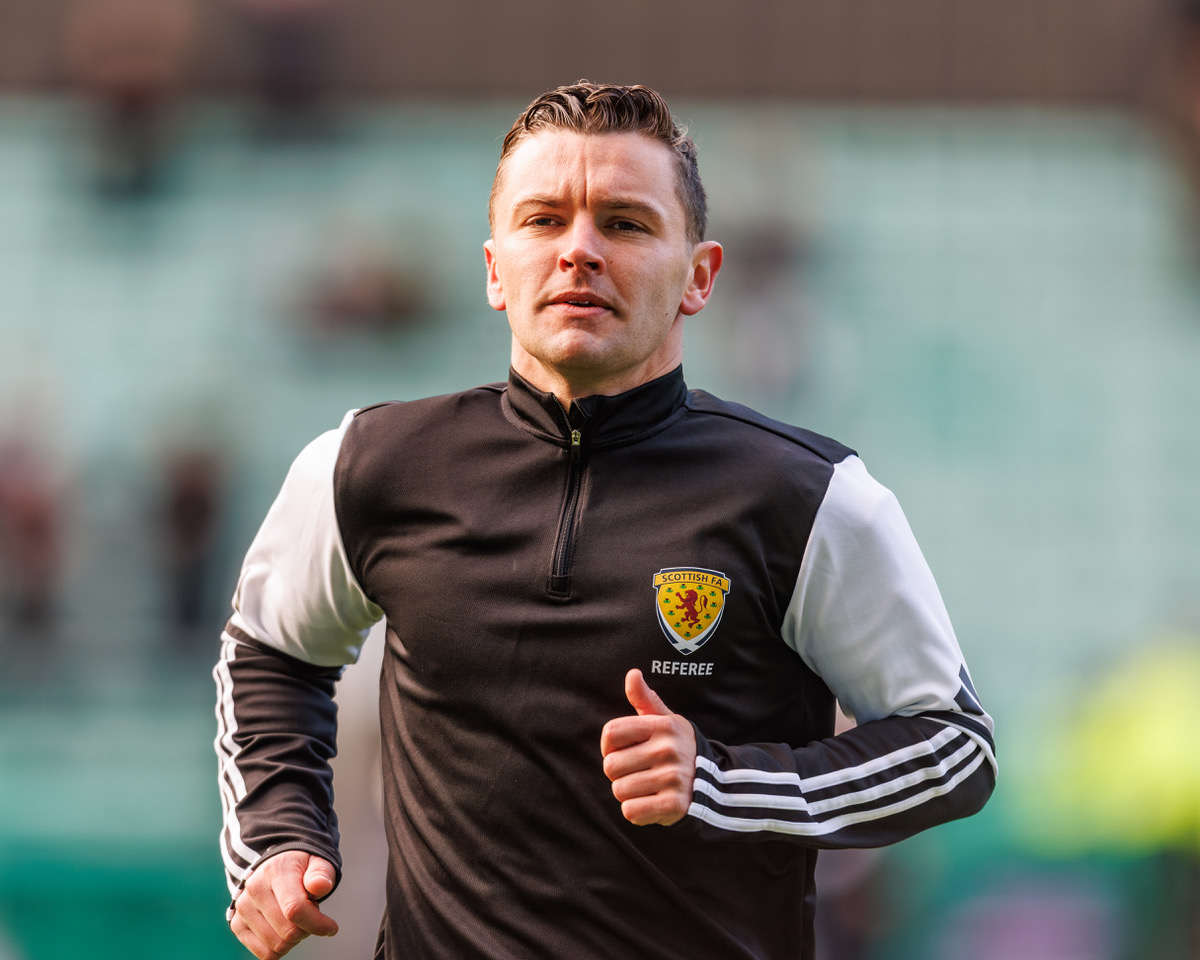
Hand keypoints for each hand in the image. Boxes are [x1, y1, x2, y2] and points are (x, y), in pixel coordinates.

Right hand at [230, 851, 338, 959]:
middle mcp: (254, 889)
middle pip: (287, 932)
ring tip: (295, 918)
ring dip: (294, 939)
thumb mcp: (318, 862)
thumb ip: (322, 873)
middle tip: (310, 914)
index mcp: (275, 872)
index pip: (295, 909)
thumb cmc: (301, 868)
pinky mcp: (237, 924)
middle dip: (307, 929)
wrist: (277, 866)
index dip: (317, 924)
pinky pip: (264, 954)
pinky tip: (284, 929)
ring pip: (276, 946)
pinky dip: (280, 948)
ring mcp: (242, 908)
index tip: (332, 928)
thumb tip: (321, 886)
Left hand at [600, 669, 696, 825]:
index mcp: (662, 726)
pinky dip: (636, 812)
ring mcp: (672, 777)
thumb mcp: (665, 720)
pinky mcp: (674, 804)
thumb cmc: (678, 747)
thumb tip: (632, 674)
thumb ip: (645, 699)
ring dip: (628, 794)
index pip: (611, 733)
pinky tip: (651, 803)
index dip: (608, 746)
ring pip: (619, 790)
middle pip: (610, 766)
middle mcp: (668, 749)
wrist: (713, 783)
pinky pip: (631, 811)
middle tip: (638, 772)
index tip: (621, 751)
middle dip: (619, 773)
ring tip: (647, 787)